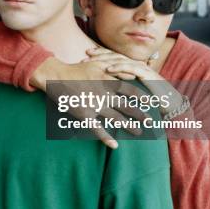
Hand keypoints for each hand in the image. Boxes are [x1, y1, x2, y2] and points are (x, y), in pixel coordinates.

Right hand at [33, 56, 148, 148]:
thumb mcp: (98, 63)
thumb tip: (132, 74)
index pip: (130, 90)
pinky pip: (97, 128)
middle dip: (140, 115)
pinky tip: (114, 145)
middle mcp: (104, 93)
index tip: (153, 103)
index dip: (143, 98)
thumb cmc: (78, 69)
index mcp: (108, 80)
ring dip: (128, 126)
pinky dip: (106, 138)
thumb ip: (115, 67)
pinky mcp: (84, 114)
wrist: (56, 76)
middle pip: (126, 106)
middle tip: (150, 122)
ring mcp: (94, 105)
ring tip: (138, 132)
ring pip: (115, 118)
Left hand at [85, 47, 184, 116]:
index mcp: (131, 66)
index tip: (85, 55)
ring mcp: (141, 67)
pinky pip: (129, 68)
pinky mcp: (146, 74)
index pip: (113, 57)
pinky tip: (108, 69)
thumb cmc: (150, 98)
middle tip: (84, 55)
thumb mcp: (132, 91)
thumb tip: (105, 86)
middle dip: (99, 54)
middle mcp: (135, 64)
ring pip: (119, 59)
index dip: (100, 55)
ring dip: (105, 59)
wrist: (169, 102)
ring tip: (92, 59)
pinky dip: (118, 68)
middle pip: (114, 56)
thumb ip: (121, 85)